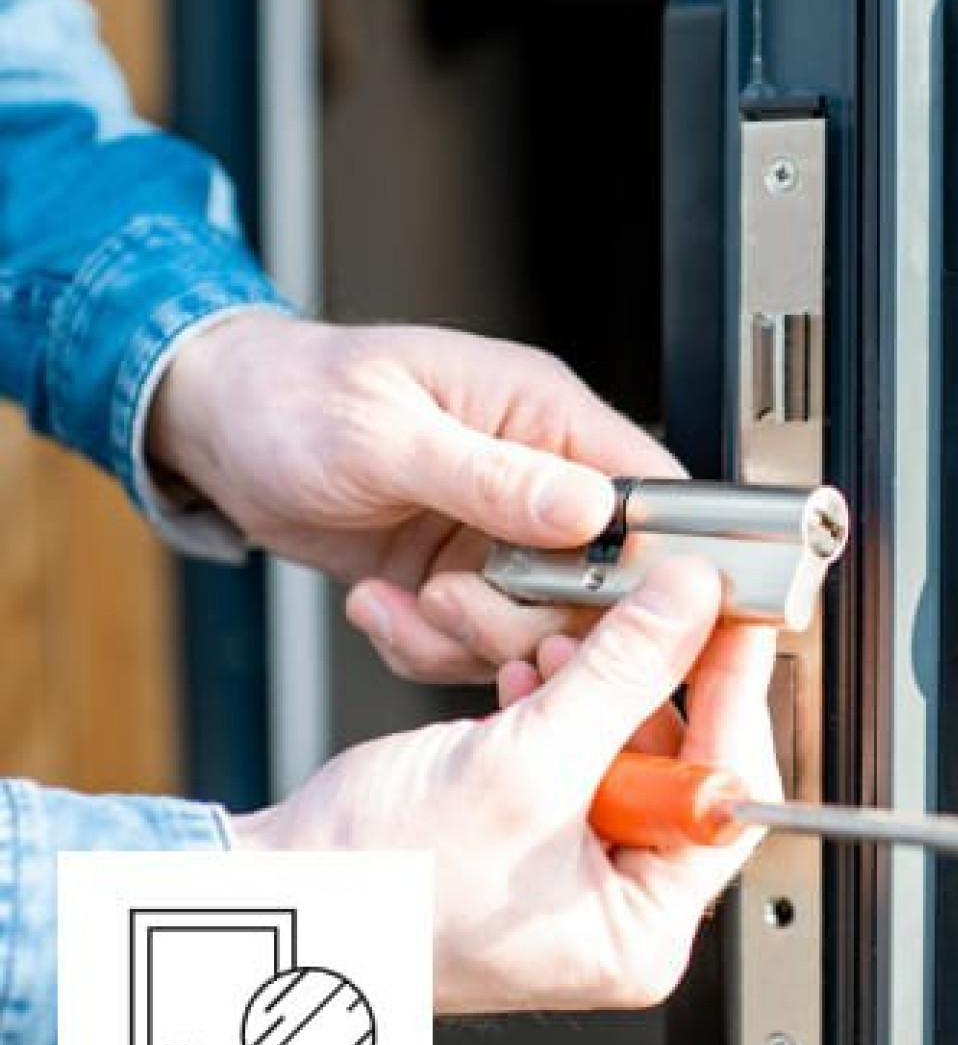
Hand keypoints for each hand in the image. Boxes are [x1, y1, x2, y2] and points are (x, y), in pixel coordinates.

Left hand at [148, 311, 680, 680]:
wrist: (220, 430)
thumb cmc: (292, 396)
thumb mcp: (384, 434)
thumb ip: (492, 475)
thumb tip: (591, 508)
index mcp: (544, 413)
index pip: (649, 490)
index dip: (650, 559)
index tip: (606, 607)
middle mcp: (537, 478)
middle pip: (602, 581)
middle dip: (532, 616)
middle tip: (456, 602)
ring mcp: (501, 536)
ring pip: (540, 626)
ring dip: (468, 636)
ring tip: (404, 602)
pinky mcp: (462, 580)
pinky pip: (478, 644)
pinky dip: (427, 647)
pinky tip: (380, 606)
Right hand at [229, 559, 778, 1012]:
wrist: (265, 896)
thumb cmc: (371, 888)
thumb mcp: (522, 766)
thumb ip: (621, 676)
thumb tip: (691, 608)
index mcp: (640, 930)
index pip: (729, 795)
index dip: (733, 695)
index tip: (736, 619)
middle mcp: (617, 908)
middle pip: (680, 762)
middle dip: (644, 680)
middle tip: (646, 610)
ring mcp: (573, 871)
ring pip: (621, 744)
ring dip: (590, 682)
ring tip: (552, 646)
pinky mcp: (532, 834)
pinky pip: (572, 751)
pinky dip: (552, 703)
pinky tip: (524, 678)